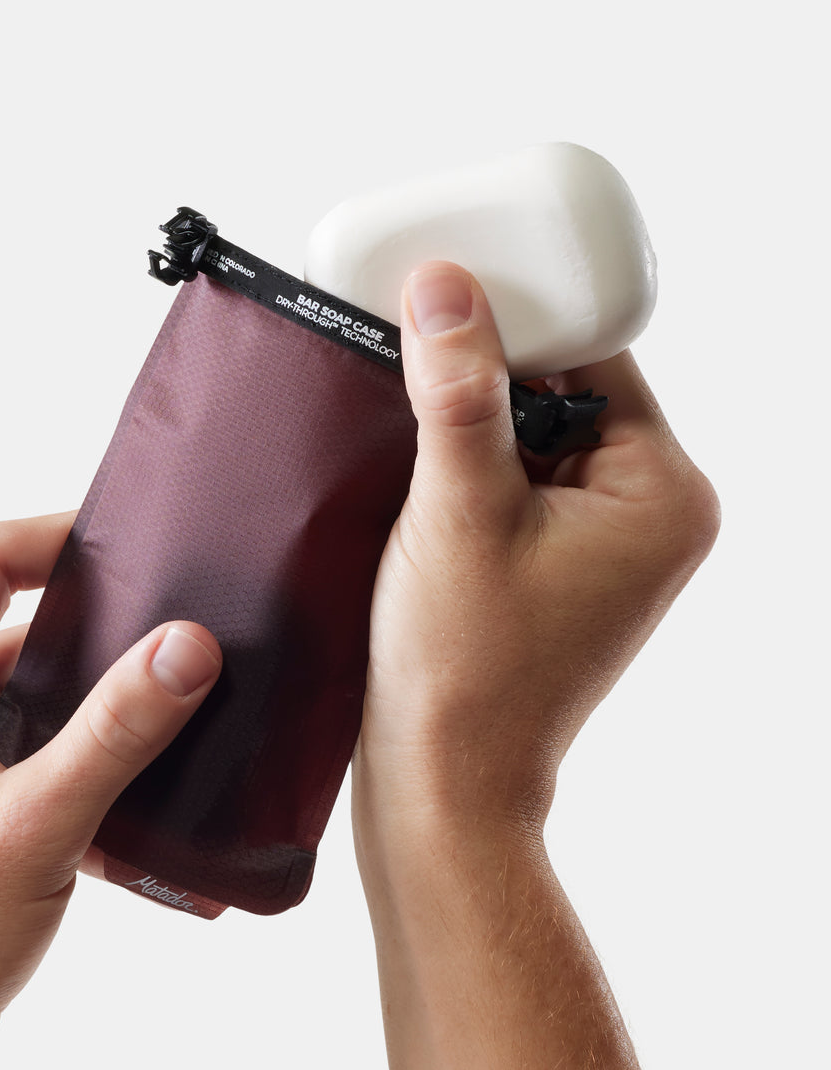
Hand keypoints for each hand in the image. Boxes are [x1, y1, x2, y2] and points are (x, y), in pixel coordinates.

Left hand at [0, 512, 221, 1069]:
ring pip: (28, 692)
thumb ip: (117, 729)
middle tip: (179, 631)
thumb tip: (188, 645)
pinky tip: (143, 799)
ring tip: (177, 714)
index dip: (61, 540)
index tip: (142, 545)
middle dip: (98, 634)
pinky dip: (81, 763)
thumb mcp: (37, 824)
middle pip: (12, 622)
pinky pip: (28, 748)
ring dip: (95, 709)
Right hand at [354, 262, 719, 869]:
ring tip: (406, 433)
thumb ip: (458, 392)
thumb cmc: (464, 668)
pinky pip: (522, 485)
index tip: (443, 295)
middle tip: (409, 360)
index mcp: (664, 492)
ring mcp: (612, 547)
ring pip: (535, 437)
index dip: (517, 319)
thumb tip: (447, 285)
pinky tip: (418, 478)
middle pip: (566, 391)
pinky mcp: (566, 570)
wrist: (444, 784)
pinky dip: (470, 471)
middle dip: (486, 376)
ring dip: (471, 425)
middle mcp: (654, 515)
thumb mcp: (458, 509)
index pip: (595, 355)